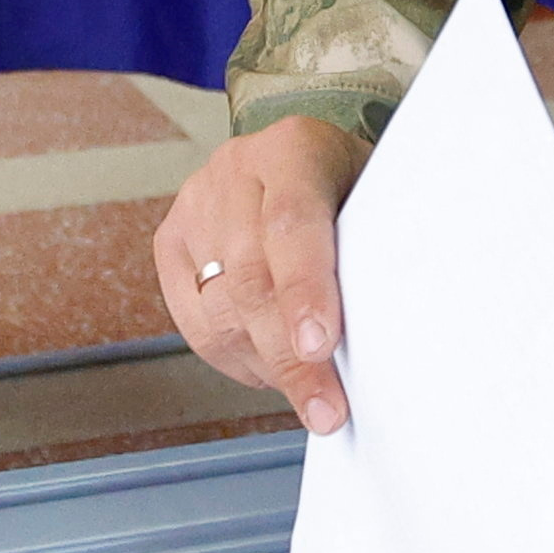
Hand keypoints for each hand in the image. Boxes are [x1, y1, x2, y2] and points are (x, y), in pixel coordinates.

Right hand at [154, 117, 366, 432]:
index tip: (321, 346)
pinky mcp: (171, 241)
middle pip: (251, 277)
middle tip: (324, 406)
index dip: (304, 290)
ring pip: (220, 307)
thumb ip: (374, 246)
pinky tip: (269, 370)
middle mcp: (236, 170)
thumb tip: (382, 332)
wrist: (302, 156)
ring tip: (308, 392)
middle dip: (289, 355)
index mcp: (294, 147)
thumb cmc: (351, 183)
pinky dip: (235, 358)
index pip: (291, 223)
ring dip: (265, 365)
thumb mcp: (377, 195)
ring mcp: (196, 205)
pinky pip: (195, 321)